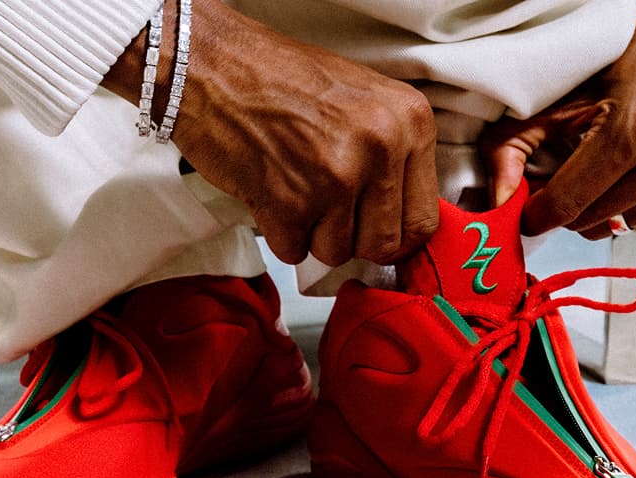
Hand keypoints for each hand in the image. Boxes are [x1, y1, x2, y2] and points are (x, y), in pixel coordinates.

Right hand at [104, 0, 438, 265]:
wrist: (212, 66)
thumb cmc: (280, 80)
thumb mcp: (363, 101)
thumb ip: (392, 156)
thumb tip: (400, 220)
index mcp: (408, 121)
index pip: (423, 219)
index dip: (394, 233)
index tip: (373, 229)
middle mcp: (380, 148)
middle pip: (383, 245)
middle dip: (351, 237)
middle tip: (325, 207)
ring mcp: (336, 178)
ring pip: (337, 253)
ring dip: (311, 234)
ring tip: (293, 187)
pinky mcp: (291, 204)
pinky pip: (294, 251)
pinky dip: (278, 232)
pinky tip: (269, 192)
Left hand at [479, 17, 635, 238]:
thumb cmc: (610, 71)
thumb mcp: (553, 100)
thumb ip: (511, 148)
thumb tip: (498, 203)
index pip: (570, 202)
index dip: (537, 214)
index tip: (524, 212)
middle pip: (591, 220)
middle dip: (565, 207)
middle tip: (558, 178)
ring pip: (616, 226)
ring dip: (595, 207)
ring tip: (596, 168)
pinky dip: (625, 204)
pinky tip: (629, 169)